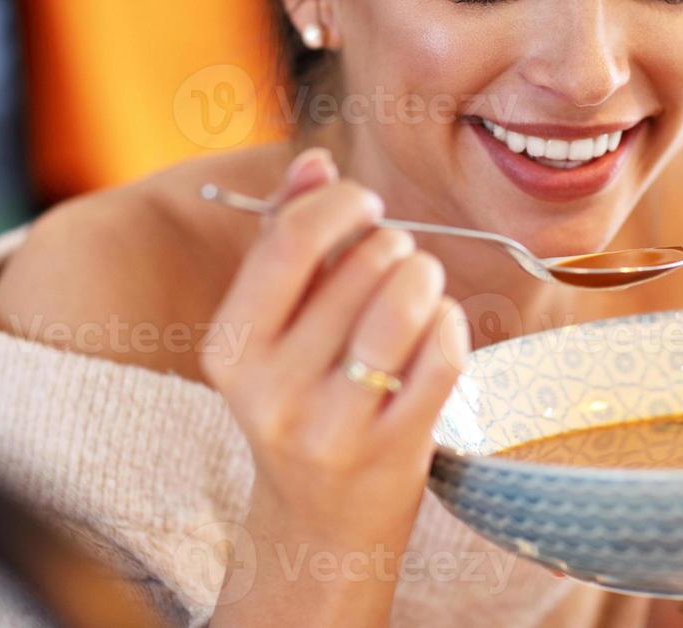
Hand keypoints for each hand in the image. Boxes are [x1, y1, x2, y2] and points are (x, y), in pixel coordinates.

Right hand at [202, 146, 469, 623]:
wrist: (321, 523)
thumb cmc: (302, 399)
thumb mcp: (275, 326)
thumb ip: (286, 237)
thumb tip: (315, 160)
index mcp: (230, 348)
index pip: (290, 241)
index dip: (342, 203)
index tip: (366, 205)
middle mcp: (271, 390)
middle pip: (363, 264)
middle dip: (395, 244)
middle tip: (398, 259)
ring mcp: (332, 426)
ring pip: (407, 304)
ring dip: (427, 279)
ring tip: (421, 287)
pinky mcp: (392, 451)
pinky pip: (443, 353)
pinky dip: (452, 325)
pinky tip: (439, 330)